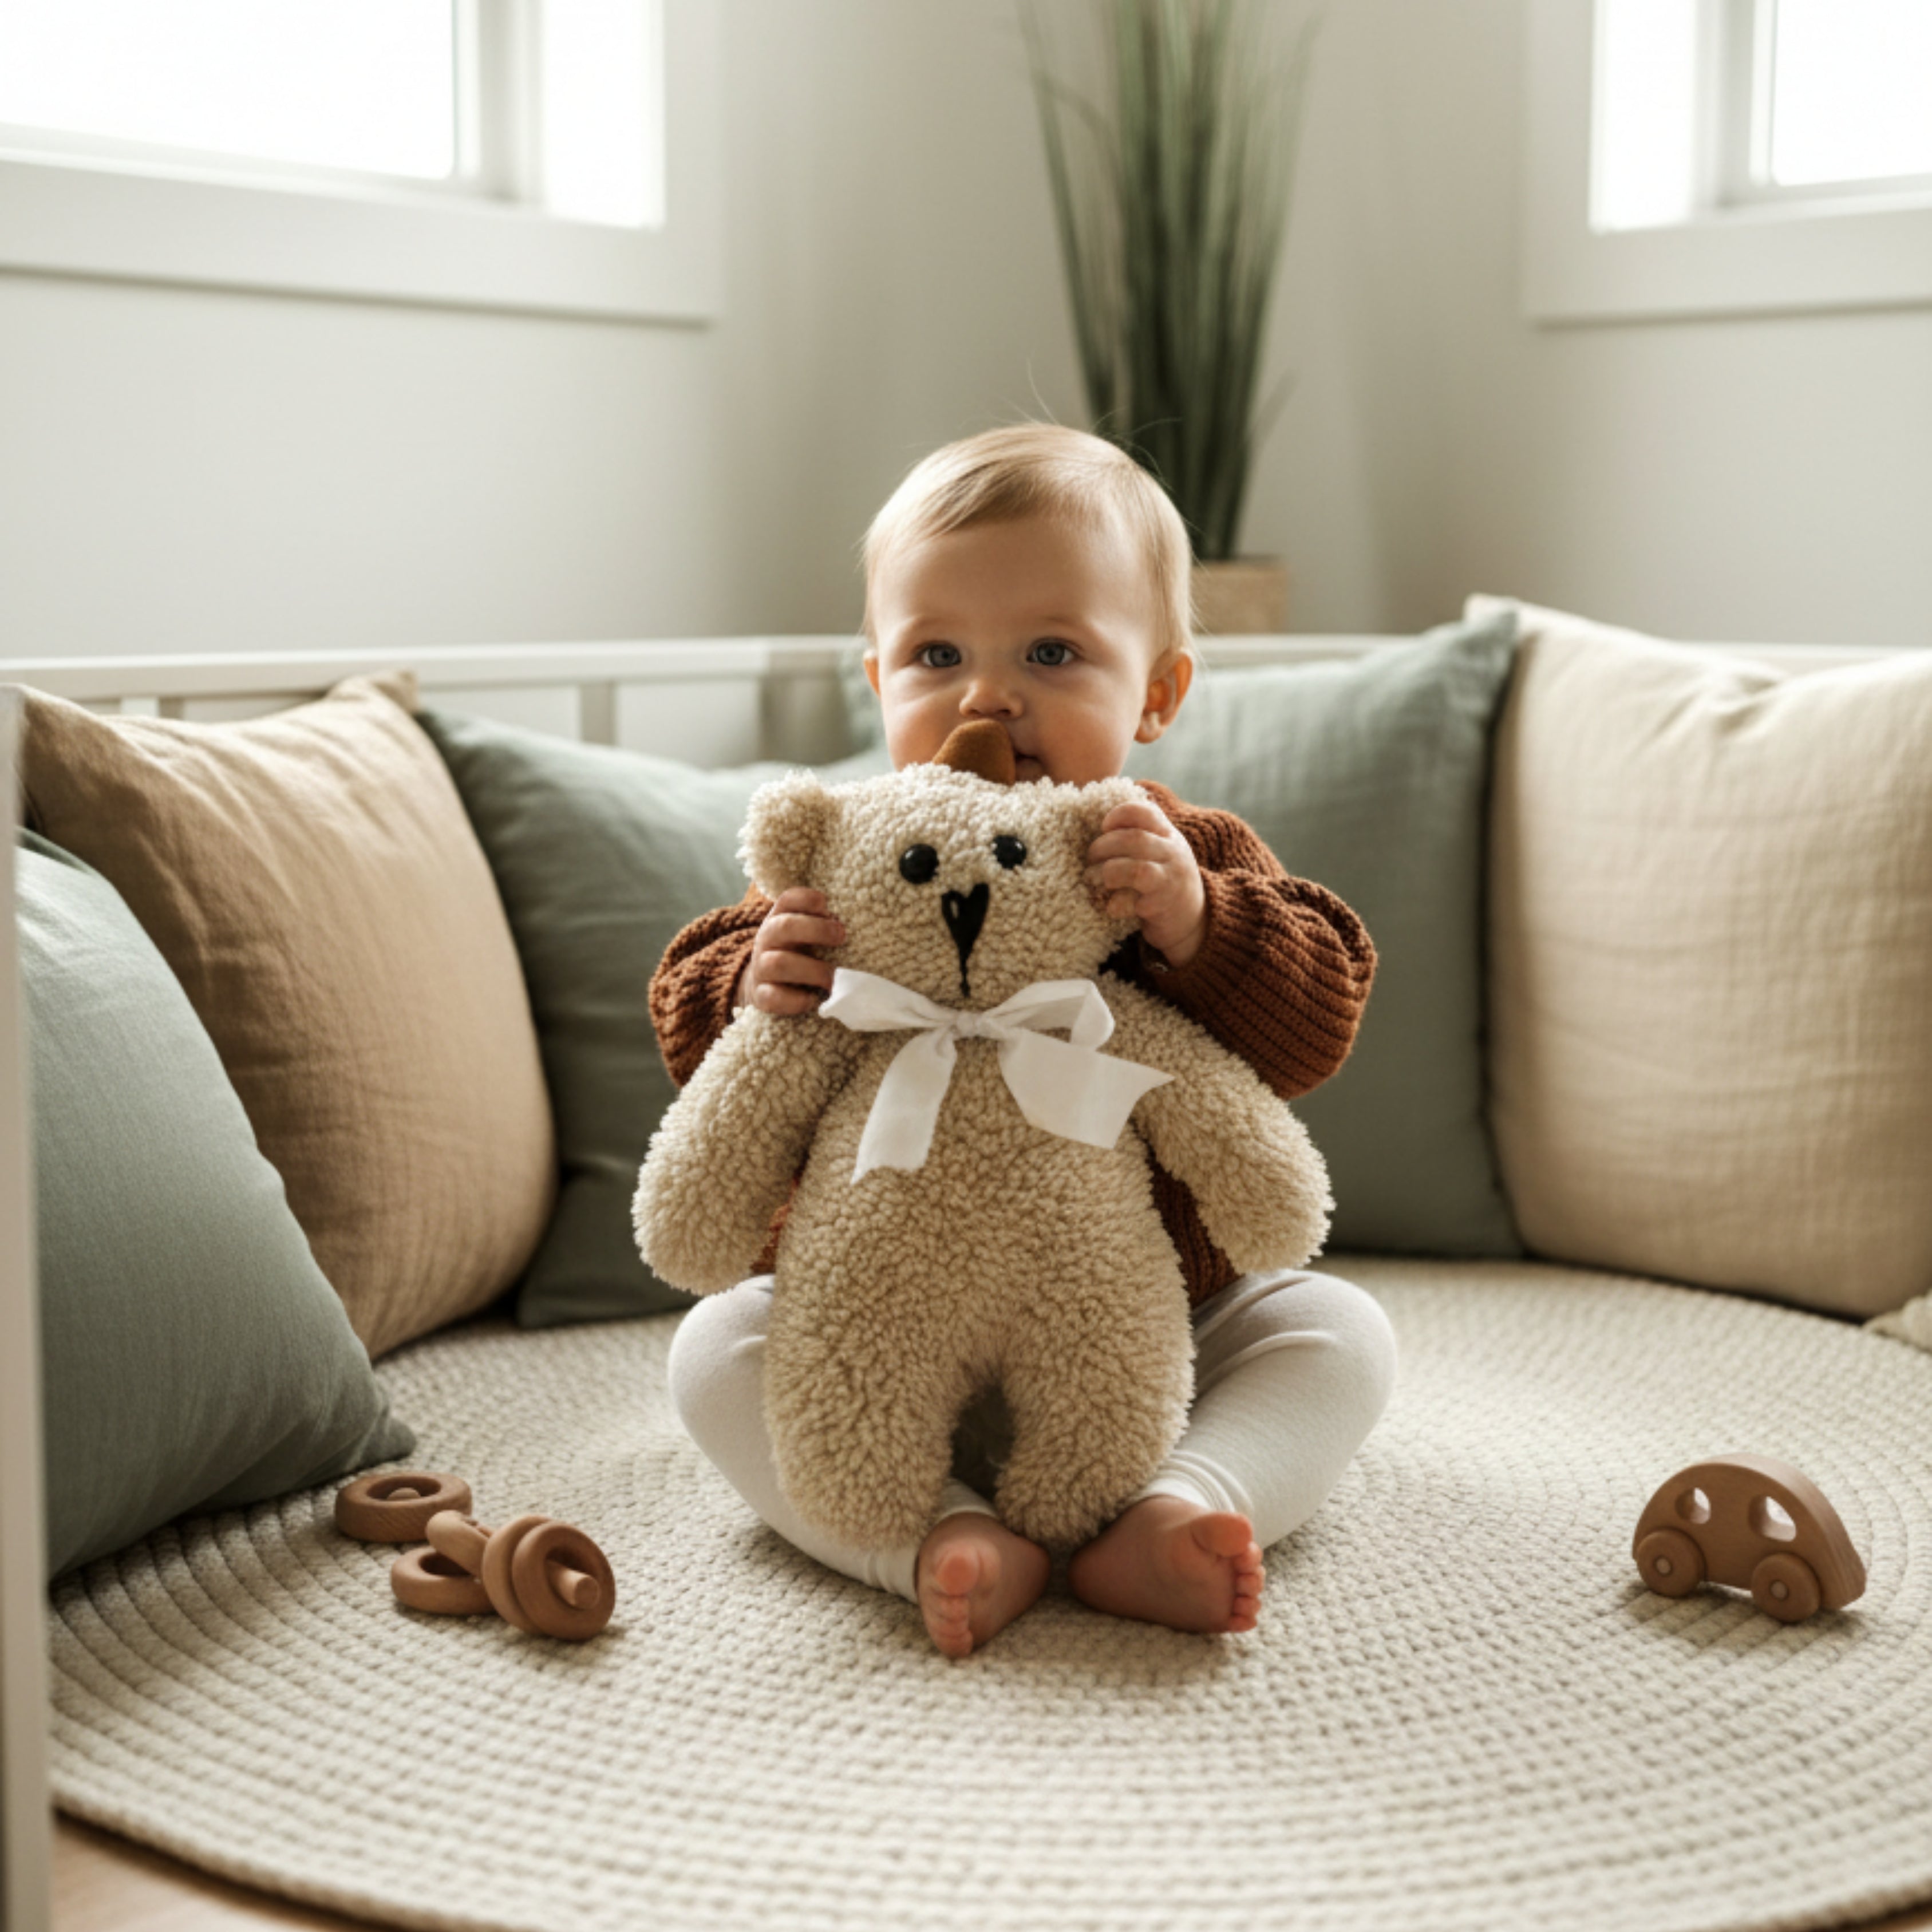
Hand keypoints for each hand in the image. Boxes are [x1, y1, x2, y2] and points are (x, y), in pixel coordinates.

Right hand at [738, 888, 845, 1014]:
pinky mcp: (761, 996)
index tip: (827, 907)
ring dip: (812, 970)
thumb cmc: (796, 954)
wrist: (762, 984)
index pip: (788, 899)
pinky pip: (774, 997)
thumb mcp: (805, 935)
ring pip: (778, 963)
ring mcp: (761, 968)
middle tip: (841, 937)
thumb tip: (845, 929)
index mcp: (779, 918)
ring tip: (833, 978)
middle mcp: (766, 939)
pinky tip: (814, 1000)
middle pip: (784, 927)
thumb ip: (822, 926)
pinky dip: (797, 1000)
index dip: (808, 899)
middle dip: (816, 930)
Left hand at [1085, 799, 1206, 967]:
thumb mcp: (1158, 851)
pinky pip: (1133, 899)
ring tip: (1094, 880)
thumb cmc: (1164, 882)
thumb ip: (1138, 834)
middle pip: (1133, 839)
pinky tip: (1111, 905)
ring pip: (1134, 868)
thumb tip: (1100, 824)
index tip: (1103, 827)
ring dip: (1106, 873)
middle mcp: (1173, 853)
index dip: (1118, 815)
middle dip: (1102, 847)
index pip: (1144, 812)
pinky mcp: (1162, 905)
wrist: (1192, 920)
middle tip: (1090, 860)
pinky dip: (1115, 902)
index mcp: (1168, 834)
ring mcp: (1170, 879)